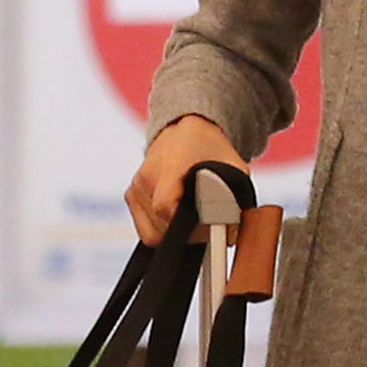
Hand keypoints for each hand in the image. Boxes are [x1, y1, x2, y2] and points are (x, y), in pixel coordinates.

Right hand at [127, 115, 244, 247]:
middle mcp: (148, 175)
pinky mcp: (131, 196)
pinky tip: (178, 214)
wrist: (186, 133)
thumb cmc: (209, 149)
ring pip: (152, 233)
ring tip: (192, 215)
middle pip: (160, 226)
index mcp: (171, 164)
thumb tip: (230, 233)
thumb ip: (235, 198)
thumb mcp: (233, 168)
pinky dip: (163, 229)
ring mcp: (137, 186)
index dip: (184, 224)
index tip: (203, 226)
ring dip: (175, 232)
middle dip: (186, 233)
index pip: (164, 206)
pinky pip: (145, 230)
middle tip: (205, 224)